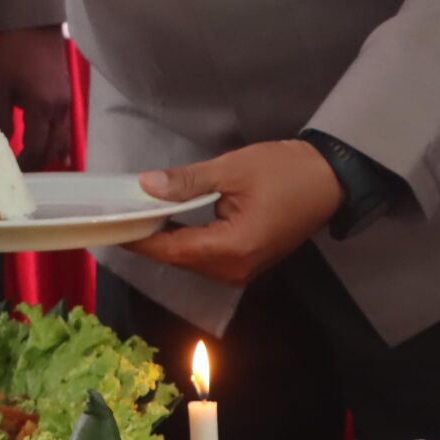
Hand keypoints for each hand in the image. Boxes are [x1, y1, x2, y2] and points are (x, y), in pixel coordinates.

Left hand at [0, 28, 75, 170]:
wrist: (35, 26)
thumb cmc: (13, 54)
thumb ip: (0, 118)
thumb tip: (2, 144)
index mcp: (41, 108)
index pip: (36, 148)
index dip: (25, 164)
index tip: (12, 170)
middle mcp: (60, 110)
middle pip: (54, 148)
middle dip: (39, 163)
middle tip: (22, 171)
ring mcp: (67, 104)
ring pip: (64, 140)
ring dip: (50, 154)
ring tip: (34, 162)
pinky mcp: (68, 97)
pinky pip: (66, 128)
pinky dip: (57, 141)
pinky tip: (47, 145)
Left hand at [126, 140, 344, 286]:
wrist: (331, 178)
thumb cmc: (286, 170)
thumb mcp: (232, 169)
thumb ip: (187, 182)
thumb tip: (147, 187)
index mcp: (231, 250)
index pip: (171, 250)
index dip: (138, 239)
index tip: (108, 226)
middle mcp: (235, 270)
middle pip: (178, 259)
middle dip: (148, 238)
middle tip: (117, 213)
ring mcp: (242, 270)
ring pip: (191, 259)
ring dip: (165, 239)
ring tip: (136, 214)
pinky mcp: (247, 261)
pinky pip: (207, 256)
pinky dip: (185, 240)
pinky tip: (168, 221)